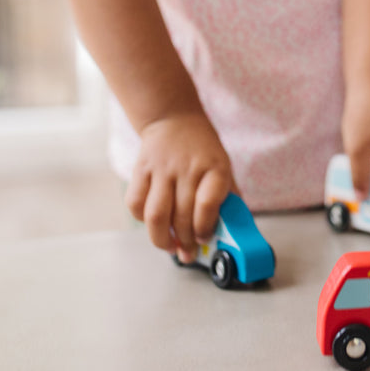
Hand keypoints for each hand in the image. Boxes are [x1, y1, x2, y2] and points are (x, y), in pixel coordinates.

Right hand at [124, 112, 236, 262]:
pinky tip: (153, 223)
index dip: (206, 226)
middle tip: (188, 252)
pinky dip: (142, 220)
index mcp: (214, 167)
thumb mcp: (224, 165)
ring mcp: (162, 169)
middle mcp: (188, 168)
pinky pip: (135, 204)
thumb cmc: (202, 149)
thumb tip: (233, 229)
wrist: (174, 118)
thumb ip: (228, 195)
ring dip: (161, 239)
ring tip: (169, 246)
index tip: (205, 238)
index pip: (208, 203)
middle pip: (181, 216)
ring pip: (155, 215)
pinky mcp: (141, 170)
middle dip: (185, 242)